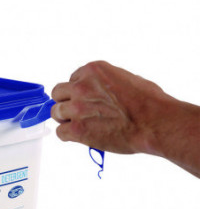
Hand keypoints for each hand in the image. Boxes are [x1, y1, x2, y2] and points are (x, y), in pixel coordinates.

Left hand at [51, 61, 171, 154]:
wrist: (153, 122)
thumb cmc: (148, 103)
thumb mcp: (125, 78)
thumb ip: (105, 83)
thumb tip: (101, 93)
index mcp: (93, 71)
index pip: (72, 80)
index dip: (76, 92)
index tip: (82, 100)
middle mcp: (82, 87)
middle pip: (58, 94)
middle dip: (65, 103)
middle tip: (75, 113)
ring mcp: (77, 108)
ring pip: (56, 113)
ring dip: (65, 119)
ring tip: (79, 125)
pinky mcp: (77, 129)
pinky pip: (60, 132)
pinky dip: (67, 135)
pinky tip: (77, 136)